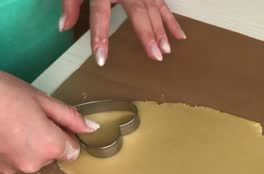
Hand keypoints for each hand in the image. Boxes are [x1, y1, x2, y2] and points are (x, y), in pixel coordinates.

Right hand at [0, 72, 98, 173]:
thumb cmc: (2, 94)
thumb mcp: (42, 100)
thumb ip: (70, 118)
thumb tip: (92, 128)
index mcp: (51, 147)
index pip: (72, 150)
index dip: (64, 134)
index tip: (51, 120)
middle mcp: (34, 163)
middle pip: (51, 154)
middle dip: (45, 137)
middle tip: (27, 116)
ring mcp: (12, 168)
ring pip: (30, 157)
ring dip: (26, 143)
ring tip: (11, 121)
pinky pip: (13, 158)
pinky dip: (10, 147)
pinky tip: (1, 130)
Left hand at [60, 0, 185, 65]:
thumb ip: (70, 5)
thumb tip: (64, 27)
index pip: (101, 16)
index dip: (100, 37)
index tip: (101, 58)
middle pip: (138, 14)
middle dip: (147, 35)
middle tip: (156, 56)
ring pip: (154, 10)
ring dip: (162, 31)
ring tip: (166, 50)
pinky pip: (164, 5)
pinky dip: (172, 21)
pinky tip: (180, 36)